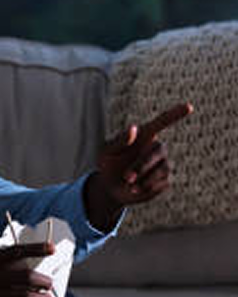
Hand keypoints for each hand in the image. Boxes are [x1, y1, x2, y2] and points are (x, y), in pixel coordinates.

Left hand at [87, 102, 192, 228]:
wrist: (109, 187)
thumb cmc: (107, 164)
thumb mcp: (107, 152)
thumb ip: (120, 141)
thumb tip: (134, 128)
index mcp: (144, 135)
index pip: (162, 122)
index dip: (175, 114)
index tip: (189, 106)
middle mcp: (157, 148)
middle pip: (158, 152)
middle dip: (142, 166)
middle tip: (126, 177)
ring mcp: (163, 164)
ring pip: (162, 169)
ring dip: (143, 178)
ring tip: (128, 184)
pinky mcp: (164, 181)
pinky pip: (160, 184)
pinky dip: (145, 188)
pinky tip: (134, 189)